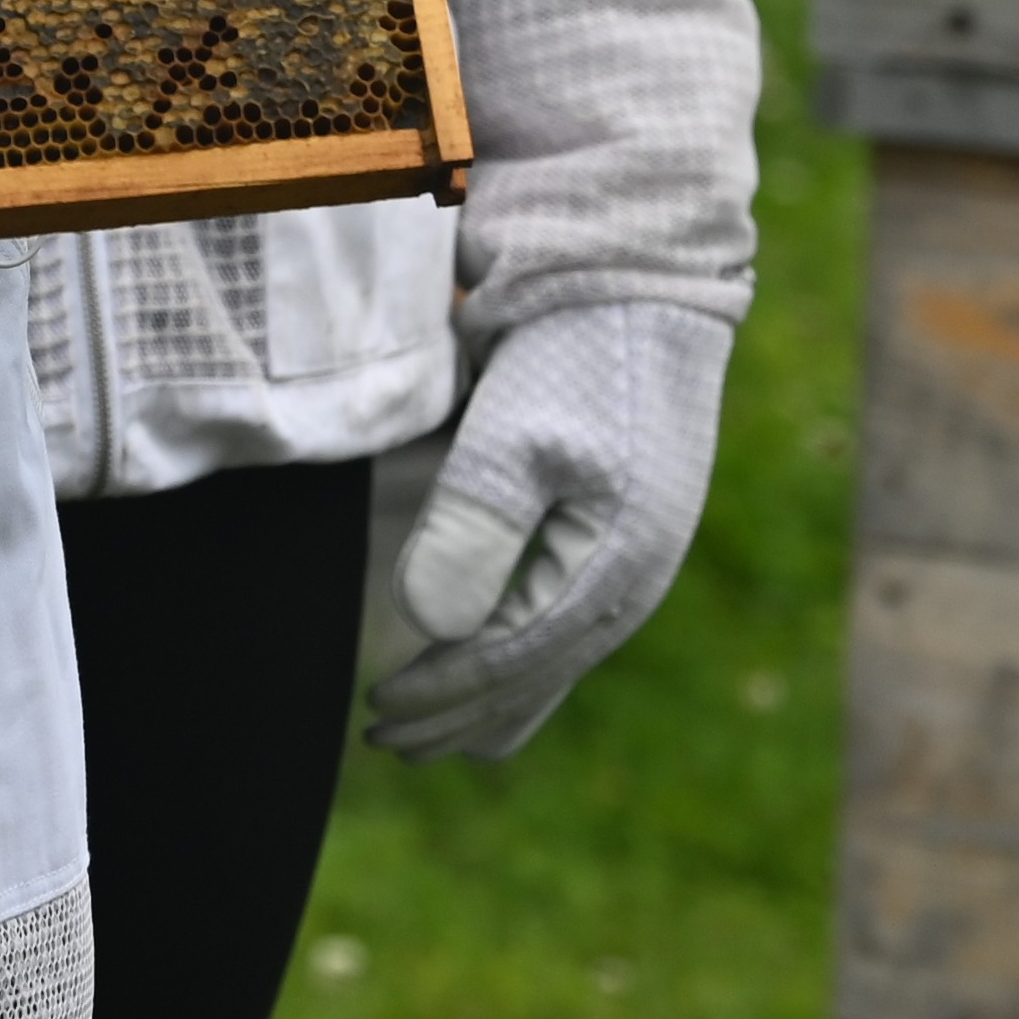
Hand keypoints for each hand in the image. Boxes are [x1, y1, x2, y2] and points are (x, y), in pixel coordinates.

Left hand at [365, 301, 724, 763]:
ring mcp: (640, 555)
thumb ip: (473, 533)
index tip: (378, 712)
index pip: (511, 660)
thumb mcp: (510, 438)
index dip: (441, 695)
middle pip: (539, 677)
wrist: (639, 277)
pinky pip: (575, 625)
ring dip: (494, 699)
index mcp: (614, 567)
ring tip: (435, 732)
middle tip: (389, 741)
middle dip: (461, 716)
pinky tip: (497, 670)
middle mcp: (637, 578)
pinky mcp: (629, 529)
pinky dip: (526, 660)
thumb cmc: (573, 352)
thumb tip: (432, 628)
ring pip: (561, 661)